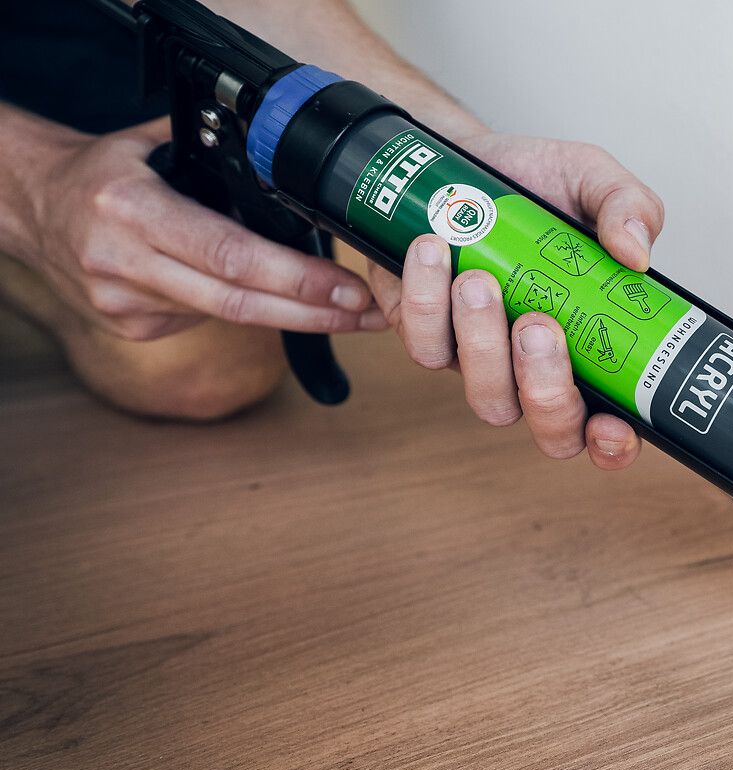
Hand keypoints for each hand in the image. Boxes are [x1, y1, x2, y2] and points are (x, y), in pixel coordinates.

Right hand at [21, 117, 382, 342]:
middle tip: (369, 313)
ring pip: (228, 318)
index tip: (348, 288)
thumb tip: (290, 168)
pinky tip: (280, 304)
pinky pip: (204, 321)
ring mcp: (125, 303)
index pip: (230, 255)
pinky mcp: (131, 327)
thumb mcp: (151, 148)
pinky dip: (247, 311)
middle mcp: (125, 262)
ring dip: (296, 318)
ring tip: (351, 314)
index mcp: (132, 209)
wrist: (33, 206)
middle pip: (238, 302)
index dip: (295, 279)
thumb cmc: (101, 173)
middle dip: (313, 312)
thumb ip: (215, 157)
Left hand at [367, 135, 663, 470]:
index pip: (611, 424)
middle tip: (539, 325)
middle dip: (546, 388)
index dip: (614, 443)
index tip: (614, 423)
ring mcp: (481, 361)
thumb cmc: (536, 183)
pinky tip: (435, 251)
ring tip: (480, 280)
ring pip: (486, 396)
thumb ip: (632, 207)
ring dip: (482, 343)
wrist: (464, 157)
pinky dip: (426, 300)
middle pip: (551, 430)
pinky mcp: (426, 335)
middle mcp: (538, 369)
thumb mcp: (595, 179)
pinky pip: (424, 345)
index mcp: (594, 347)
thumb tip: (635, 254)